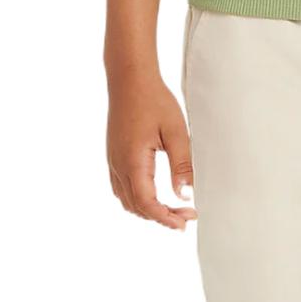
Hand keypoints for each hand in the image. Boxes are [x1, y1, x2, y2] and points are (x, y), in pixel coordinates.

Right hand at [106, 70, 195, 229]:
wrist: (129, 79)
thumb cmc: (153, 101)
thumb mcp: (176, 132)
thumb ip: (182, 164)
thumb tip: (185, 194)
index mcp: (132, 162)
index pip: (147, 203)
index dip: (166, 218)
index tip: (185, 222)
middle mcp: (118, 165)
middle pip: (136, 206)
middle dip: (161, 217)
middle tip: (187, 215)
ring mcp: (113, 161)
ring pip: (127, 200)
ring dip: (149, 209)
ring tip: (174, 209)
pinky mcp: (114, 155)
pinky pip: (121, 187)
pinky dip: (138, 199)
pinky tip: (155, 194)